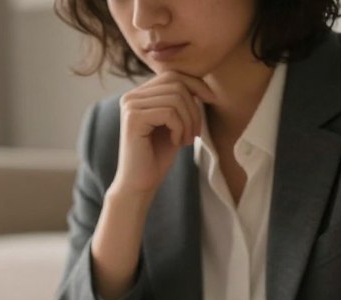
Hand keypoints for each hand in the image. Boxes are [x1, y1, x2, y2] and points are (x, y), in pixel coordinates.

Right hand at [114, 71, 215, 196]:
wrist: (139, 183)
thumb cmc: (157, 156)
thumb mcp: (174, 122)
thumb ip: (181, 100)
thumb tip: (201, 81)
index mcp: (139, 94)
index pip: (173, 75)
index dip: (196, 85)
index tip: (210, 101)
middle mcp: (131, 96)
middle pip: (176, 83)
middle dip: (194, 107)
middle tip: (195, 132)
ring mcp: (130, 106)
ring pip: (175, 98)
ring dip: (189, 120)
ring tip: (186, 139)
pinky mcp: (133, 118)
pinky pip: (169, 112)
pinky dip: (180, 128)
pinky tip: (176, 142)